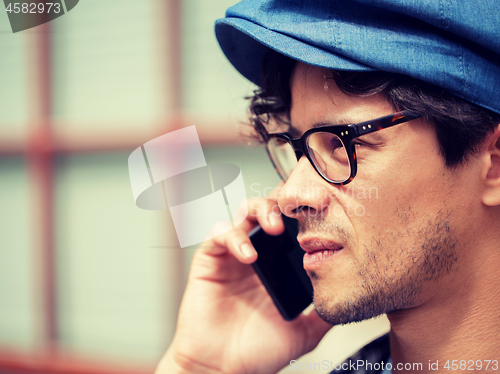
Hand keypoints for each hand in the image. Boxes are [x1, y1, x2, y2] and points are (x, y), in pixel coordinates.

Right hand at [156, 194, 331, 373]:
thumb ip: (323, 314)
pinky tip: (248, 255)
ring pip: (244, 213)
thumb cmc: (257, 352)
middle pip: (269, 211)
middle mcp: (256, 255)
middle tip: (297, 214)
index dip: (303, 215)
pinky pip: (218, 234)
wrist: (222, 369)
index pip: (291, 228)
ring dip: (260, 212)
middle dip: (282, 205)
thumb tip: (348, 301)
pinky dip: (234, 237)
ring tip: (274, 228)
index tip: (321, 212)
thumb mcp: (303, 332)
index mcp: (277, 267)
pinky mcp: (209, 261)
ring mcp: (232, 256)